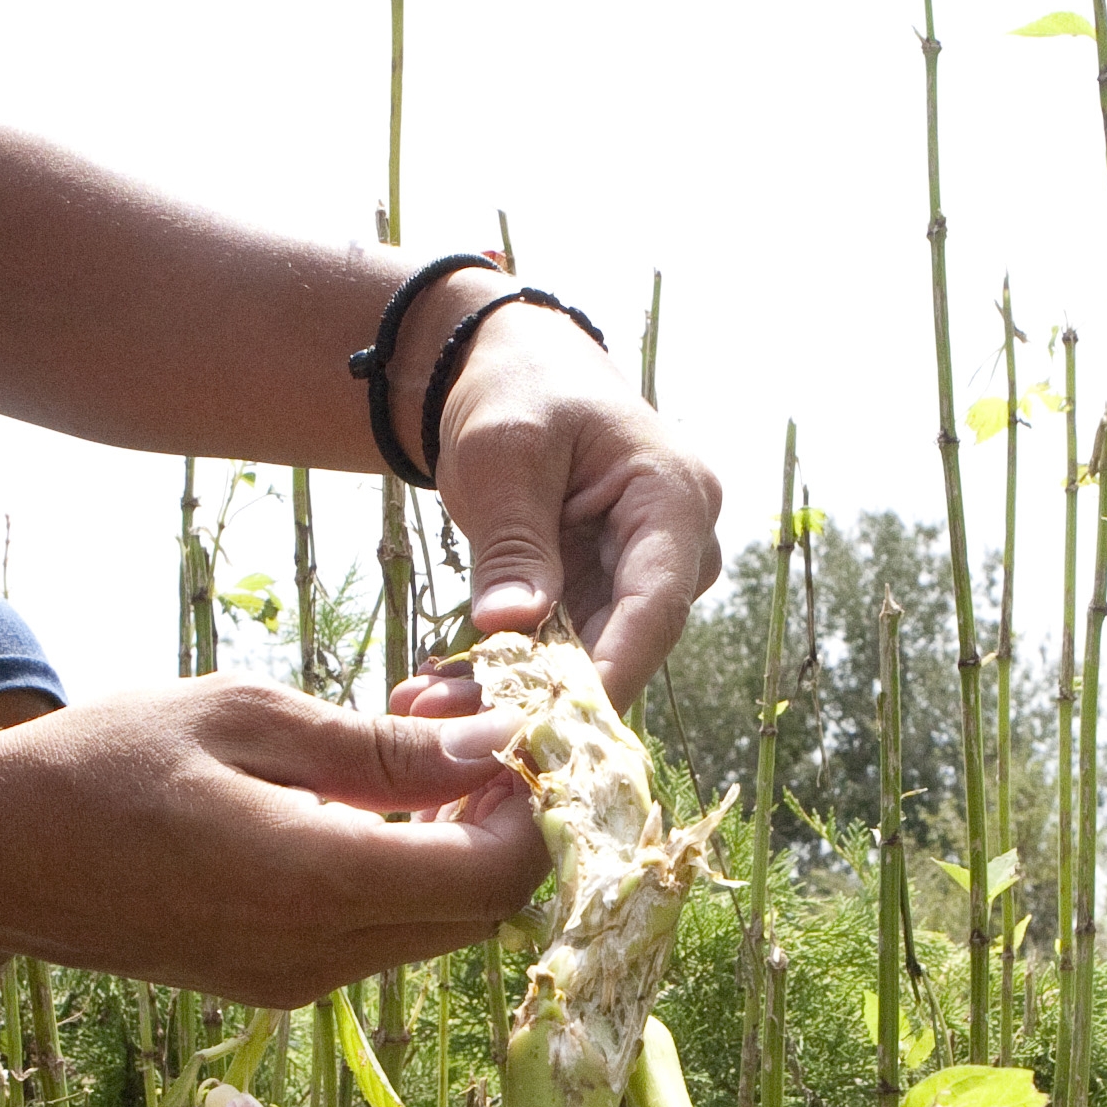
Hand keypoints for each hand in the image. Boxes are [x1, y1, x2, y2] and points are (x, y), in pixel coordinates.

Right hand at [0, 674, 543, 1006]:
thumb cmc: (98, 763)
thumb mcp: (244, 718)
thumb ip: (381, 747)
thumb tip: (499, 745)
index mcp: (318, 885)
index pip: (498, 877)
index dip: (530, 807)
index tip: (507, 732)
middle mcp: (320, 956)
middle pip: (482, 914)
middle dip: (502, 827)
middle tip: (462, 734)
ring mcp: (295, 981)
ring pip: (436, 929)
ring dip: (453, 850)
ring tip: (406, 755)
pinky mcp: (271, 981)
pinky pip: (378, 936)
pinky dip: (399, 874)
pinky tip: (355, 803)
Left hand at [431, 295, 723, 709]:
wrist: (515, 371)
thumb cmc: (518, 392)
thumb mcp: (506, 456)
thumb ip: (514, 541)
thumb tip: (511, 627)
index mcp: (675, 499)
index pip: (655, 605)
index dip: (610, 672)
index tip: (554, 727)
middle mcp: (679, 550)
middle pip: (624, 645)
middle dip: (544, 695)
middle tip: (463, 734)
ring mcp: (644, 579)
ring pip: (587, 658)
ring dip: (511, 691)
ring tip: (426, 710)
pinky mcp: (606, 598)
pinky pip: (561, 648)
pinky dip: (502, 670)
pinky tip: (438, 692)